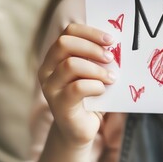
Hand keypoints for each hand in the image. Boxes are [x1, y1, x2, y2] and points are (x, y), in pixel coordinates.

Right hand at [38, 23, 114, 147]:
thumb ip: (98, 58)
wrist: (80, 129)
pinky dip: (95, 86)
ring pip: (70, 65)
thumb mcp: (93, 73)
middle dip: (92, 48)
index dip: (90, 32)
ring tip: (111, 78)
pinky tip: (102, 90)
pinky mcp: (59, 104)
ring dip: (97, 69)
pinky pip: (77, 87)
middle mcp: (47, 70)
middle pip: (64, 44)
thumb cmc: (90, 97)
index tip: (110, 40)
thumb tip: (116, 44)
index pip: (68, 32)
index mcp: (55, 57)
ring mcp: (50, 87)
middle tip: (111, 58)